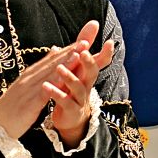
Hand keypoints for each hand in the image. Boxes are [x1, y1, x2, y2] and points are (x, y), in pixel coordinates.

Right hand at [0, 45, 82, 139]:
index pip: (52, 60)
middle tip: (85, 42)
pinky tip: (61, 81)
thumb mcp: (28, 85)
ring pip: (48, 76)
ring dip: (63, 65)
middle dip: (69, 52)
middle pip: (52, 64)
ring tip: (77, 56)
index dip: (68, 50)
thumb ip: (42, 68)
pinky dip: (51, 86)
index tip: (84, 41)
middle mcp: (29, 79)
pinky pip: (41, 94)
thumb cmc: (13, 106)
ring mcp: (28, 91)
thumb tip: (55, 50)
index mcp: (31, 75)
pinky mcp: (27, 104)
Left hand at [45, 20, 115, 147]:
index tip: (110, 42)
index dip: (106, 53)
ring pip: (78, 88)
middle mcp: (86, 86)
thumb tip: (84, 38)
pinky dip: (56, 94)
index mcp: (86, 75)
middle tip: (83, 52)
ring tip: (59, 68)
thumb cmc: (72, 92)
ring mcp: (80, 99)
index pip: (99, 61)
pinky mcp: (71, 110)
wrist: (70, 119)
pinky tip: (46, 86)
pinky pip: (65, 102)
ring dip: (69, 77)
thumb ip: (78, 56)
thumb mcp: (77, 73)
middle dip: (89, 62)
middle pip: (92, 73)